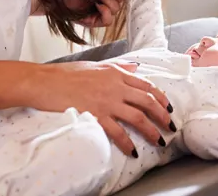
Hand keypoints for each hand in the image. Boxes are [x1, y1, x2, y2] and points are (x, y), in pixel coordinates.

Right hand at [25, 61, 173, 156]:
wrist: (46, 82)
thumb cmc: (67, 74)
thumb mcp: (97, 65)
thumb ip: (118, 68)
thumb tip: (135, 68)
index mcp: (117, 74)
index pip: (147, 86)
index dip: (161, 98)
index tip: (169, 108)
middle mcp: (116, 87)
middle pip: (148, 102)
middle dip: (163, 116)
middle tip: (171, 127)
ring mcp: (107, 102)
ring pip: (138, 117)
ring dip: (151, 131)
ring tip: (159, 141)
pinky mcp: (96, 115)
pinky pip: (118, 132)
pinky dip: (128, 143)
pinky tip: (133, 152)